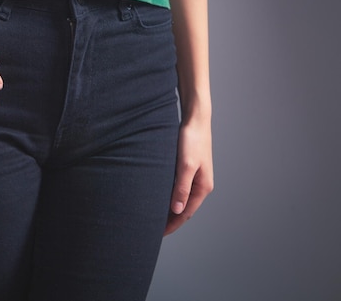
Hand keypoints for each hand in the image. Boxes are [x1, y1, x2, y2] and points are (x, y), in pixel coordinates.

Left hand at [164, 116, 212, 234]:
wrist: (195, 120)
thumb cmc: (191, 140)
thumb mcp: (185, 165)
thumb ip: (181, 188)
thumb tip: (176, 210)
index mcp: (202, 187)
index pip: (185, 213)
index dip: (172, 225)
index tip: (157, 234)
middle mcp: (201, 184)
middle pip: (184, 209)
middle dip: (170, 220)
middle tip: (152, 229)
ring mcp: (195, 177)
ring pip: (181, 199)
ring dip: (169, 208)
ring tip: (153, 216)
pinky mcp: (189, 169)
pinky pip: (179, 188)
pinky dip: (170, 196)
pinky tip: (159, 197)